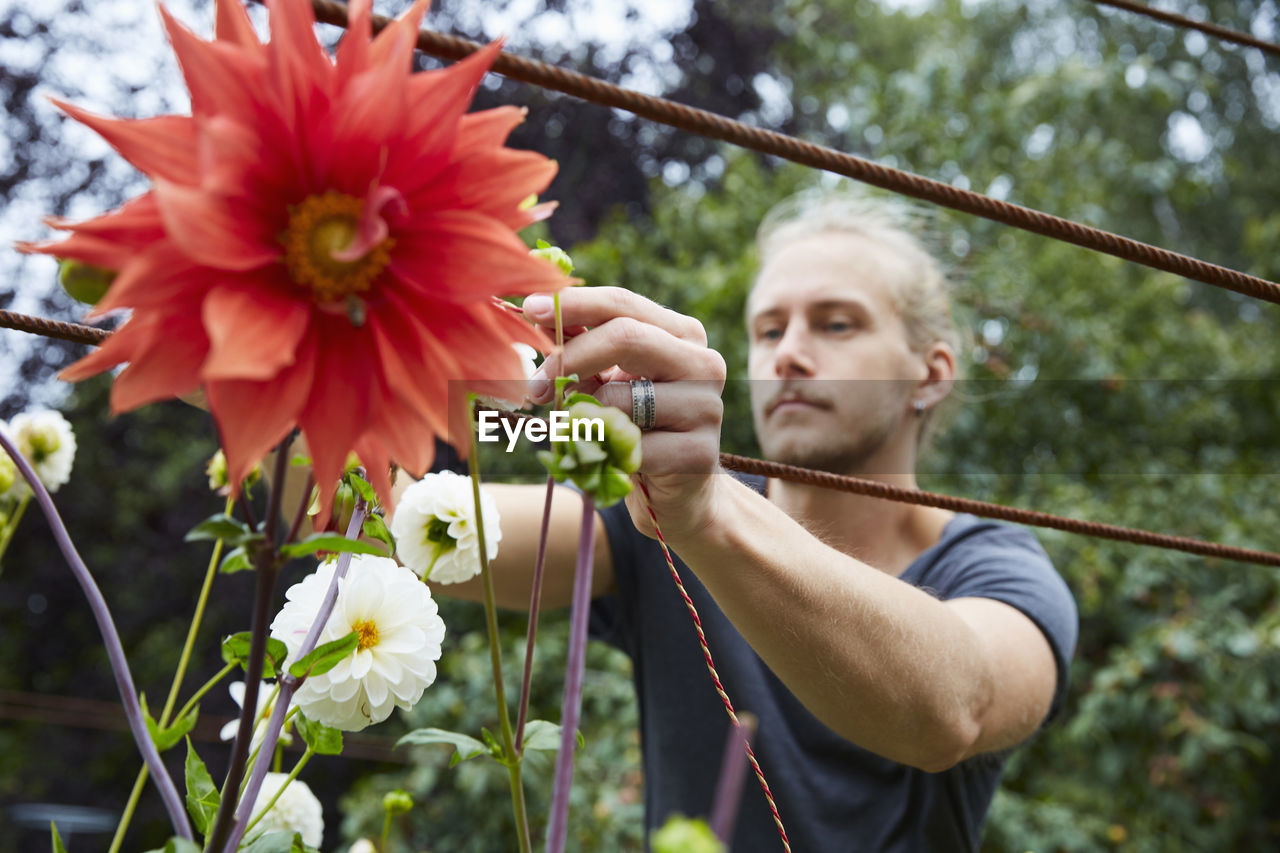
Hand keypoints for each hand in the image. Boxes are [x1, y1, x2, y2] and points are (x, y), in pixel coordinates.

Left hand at [522, 287, 726, 540]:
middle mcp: (704, 363)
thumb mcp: (611, 380)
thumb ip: (583, 346)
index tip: (529, 310)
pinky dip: (605, 454)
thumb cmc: (637, 428)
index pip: (623, 304)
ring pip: (622, 399)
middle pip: (626, 337)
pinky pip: (631, 447)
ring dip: (582, 417)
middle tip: (534, 384)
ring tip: (573, 431)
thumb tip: (537, 313)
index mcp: (683, 335)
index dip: (574, 305)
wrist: (676, 494)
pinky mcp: (700, 452)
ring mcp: (707, 407)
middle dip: (570, 357)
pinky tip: (605, 460)